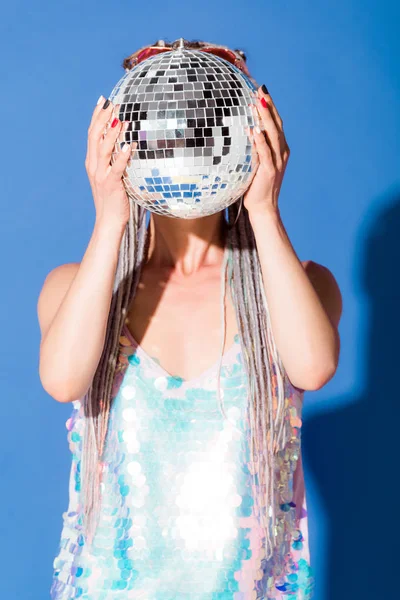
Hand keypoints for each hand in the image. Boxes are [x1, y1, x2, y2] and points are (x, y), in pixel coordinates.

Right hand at [85, 96, 137, 228]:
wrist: (108, 221)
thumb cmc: (114, 199)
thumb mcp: (112, 177)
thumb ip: (115, 162)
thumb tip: (128, 146)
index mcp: (92, 163)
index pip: (92, 134)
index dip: (96, 116)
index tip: (103, 101)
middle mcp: (94, 166)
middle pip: (95, 136)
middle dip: (103, 118)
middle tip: (113, 103)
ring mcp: (101, 175)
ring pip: (104, 149)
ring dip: (113, 133)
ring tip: (122, 119)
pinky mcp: (111, 184)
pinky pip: (117, 167)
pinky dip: (123, 155)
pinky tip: (129, 145)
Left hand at [243, 86, 289, 215]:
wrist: (264, 207)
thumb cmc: (256, 185)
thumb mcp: (255, 163)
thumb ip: (254, 148)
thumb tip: (245, 131)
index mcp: (280, 149)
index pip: (276, 123)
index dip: (270, 107)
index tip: (261, 91)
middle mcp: (282, 152)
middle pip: (277, 124)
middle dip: (268, 106)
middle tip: (260, 89)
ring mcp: (277, 161)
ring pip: (273, 135)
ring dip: (265, 118)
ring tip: (258, 103)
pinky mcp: (270, 171)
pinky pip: (265, 152)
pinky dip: (261, 141)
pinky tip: (254, 130)